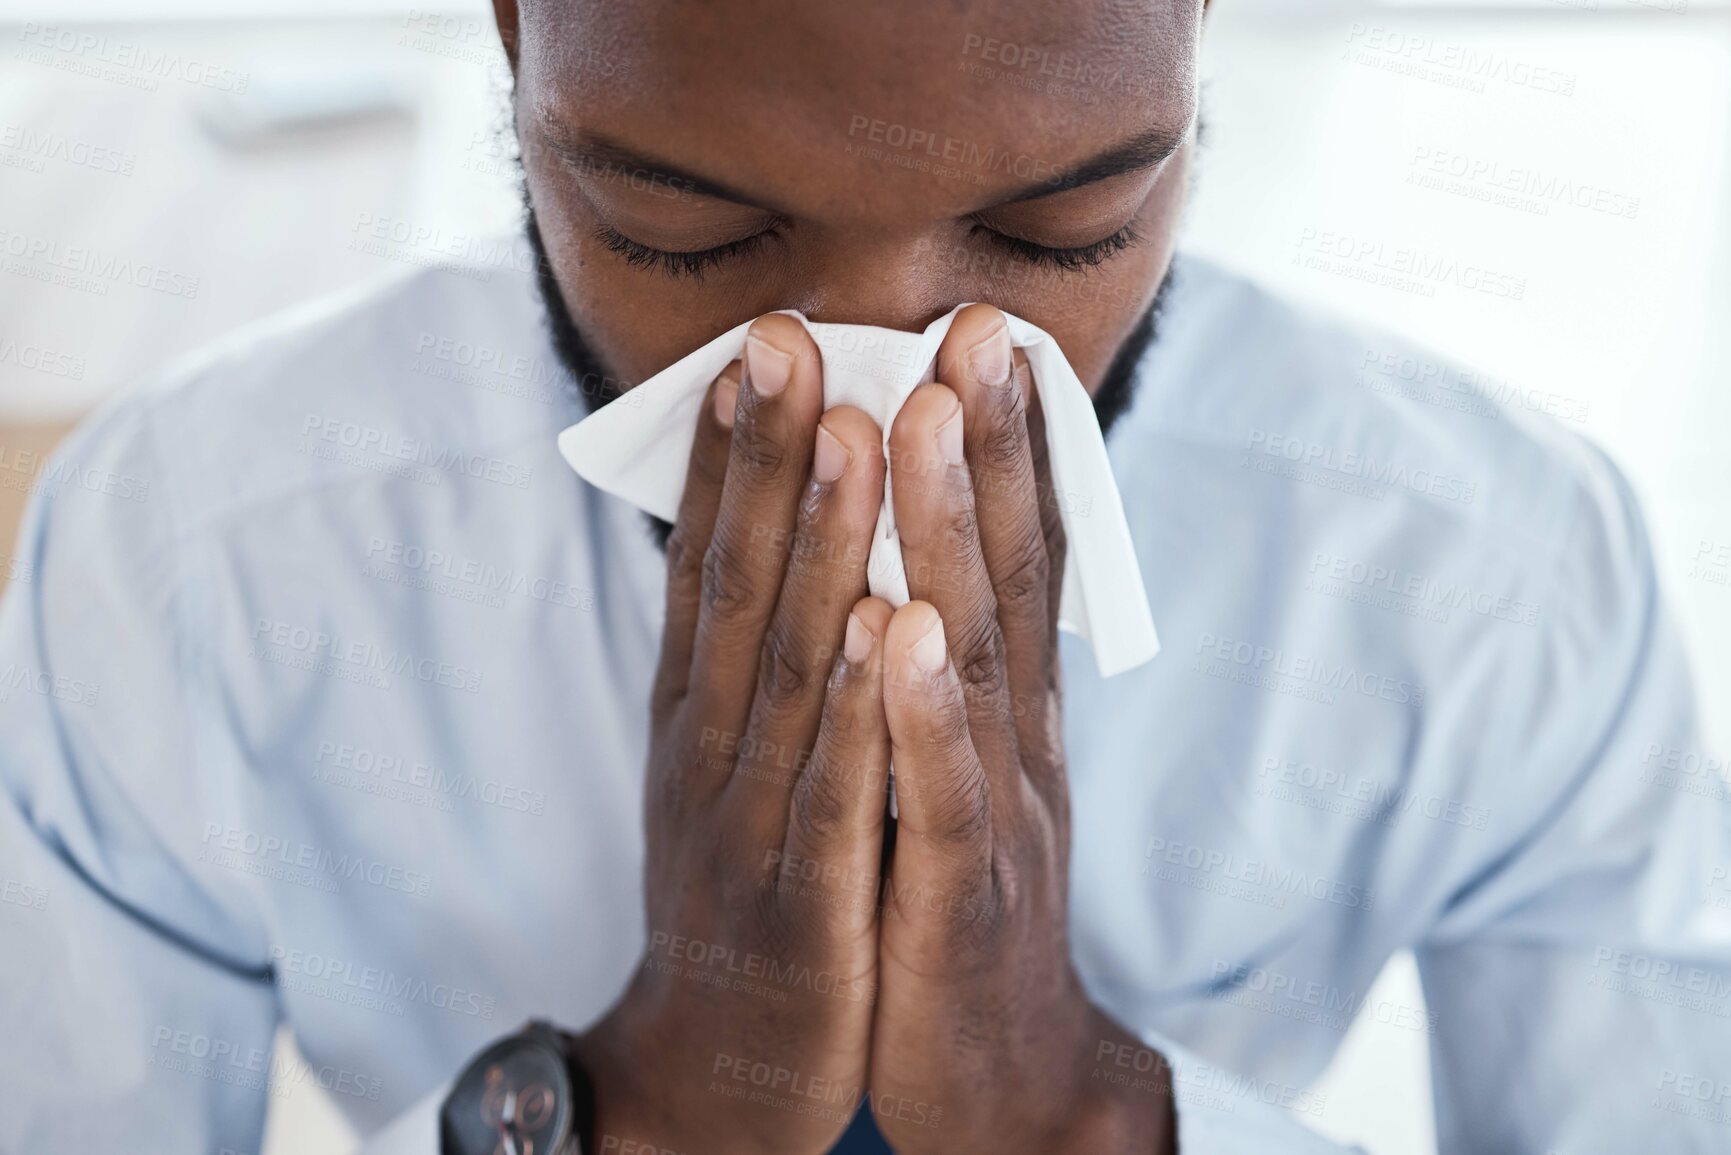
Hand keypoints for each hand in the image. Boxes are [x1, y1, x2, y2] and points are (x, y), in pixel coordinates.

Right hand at [571, 315, 893, 1154]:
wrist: (718, 1069)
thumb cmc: (746, 889)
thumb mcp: (729, 763)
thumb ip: (751, 659)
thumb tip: (780, 535)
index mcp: (701, 712)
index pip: (710, 560)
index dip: (731, 451)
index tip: (761, 339)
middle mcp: (712, 747)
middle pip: (740, 585)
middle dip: (765, 457)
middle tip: (787, 335)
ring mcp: (752, 821)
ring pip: (788, 666)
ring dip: (819, 548)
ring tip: (851, 436)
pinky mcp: (806, 898)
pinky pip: (835, 791)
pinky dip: (855, 708)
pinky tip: (879, 627)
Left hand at [867, 304, 1176, 1151]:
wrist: (993, 1068)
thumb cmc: (952, 889)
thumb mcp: (958, 761)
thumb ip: (949, 656)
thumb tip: (915, 548)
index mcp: (999, 704)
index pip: (1013, 551)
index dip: (1006, 439)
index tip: (980, 323)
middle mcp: (1014, 738)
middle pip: (1006, 572)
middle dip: (989, 444)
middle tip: (972, 325)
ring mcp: (997, 813)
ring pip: (973, 658)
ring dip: (947, 536)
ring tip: (922, 422)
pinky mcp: (961, 897)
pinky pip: (939, 797)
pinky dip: (918, 715)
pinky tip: (897, 636)